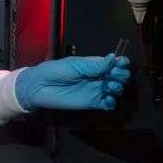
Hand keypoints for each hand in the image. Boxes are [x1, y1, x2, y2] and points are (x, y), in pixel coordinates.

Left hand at [14, 54, 131, 111]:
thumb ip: (94, 65)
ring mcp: (96, 90)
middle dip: (122, 75)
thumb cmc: (56, 71)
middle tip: (115, 76)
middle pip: (119, 76)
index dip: (121, 63)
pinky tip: (108, 99)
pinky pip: (107, 104)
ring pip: (116, 90)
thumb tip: (114, 57)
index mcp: (95, 64)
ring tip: (110, 87)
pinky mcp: (92, 103)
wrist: (41, 87)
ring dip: (118, 88)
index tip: (122, 64)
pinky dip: (112, 102)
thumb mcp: (75, 65)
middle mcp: (98, 77)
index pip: (114, 63)